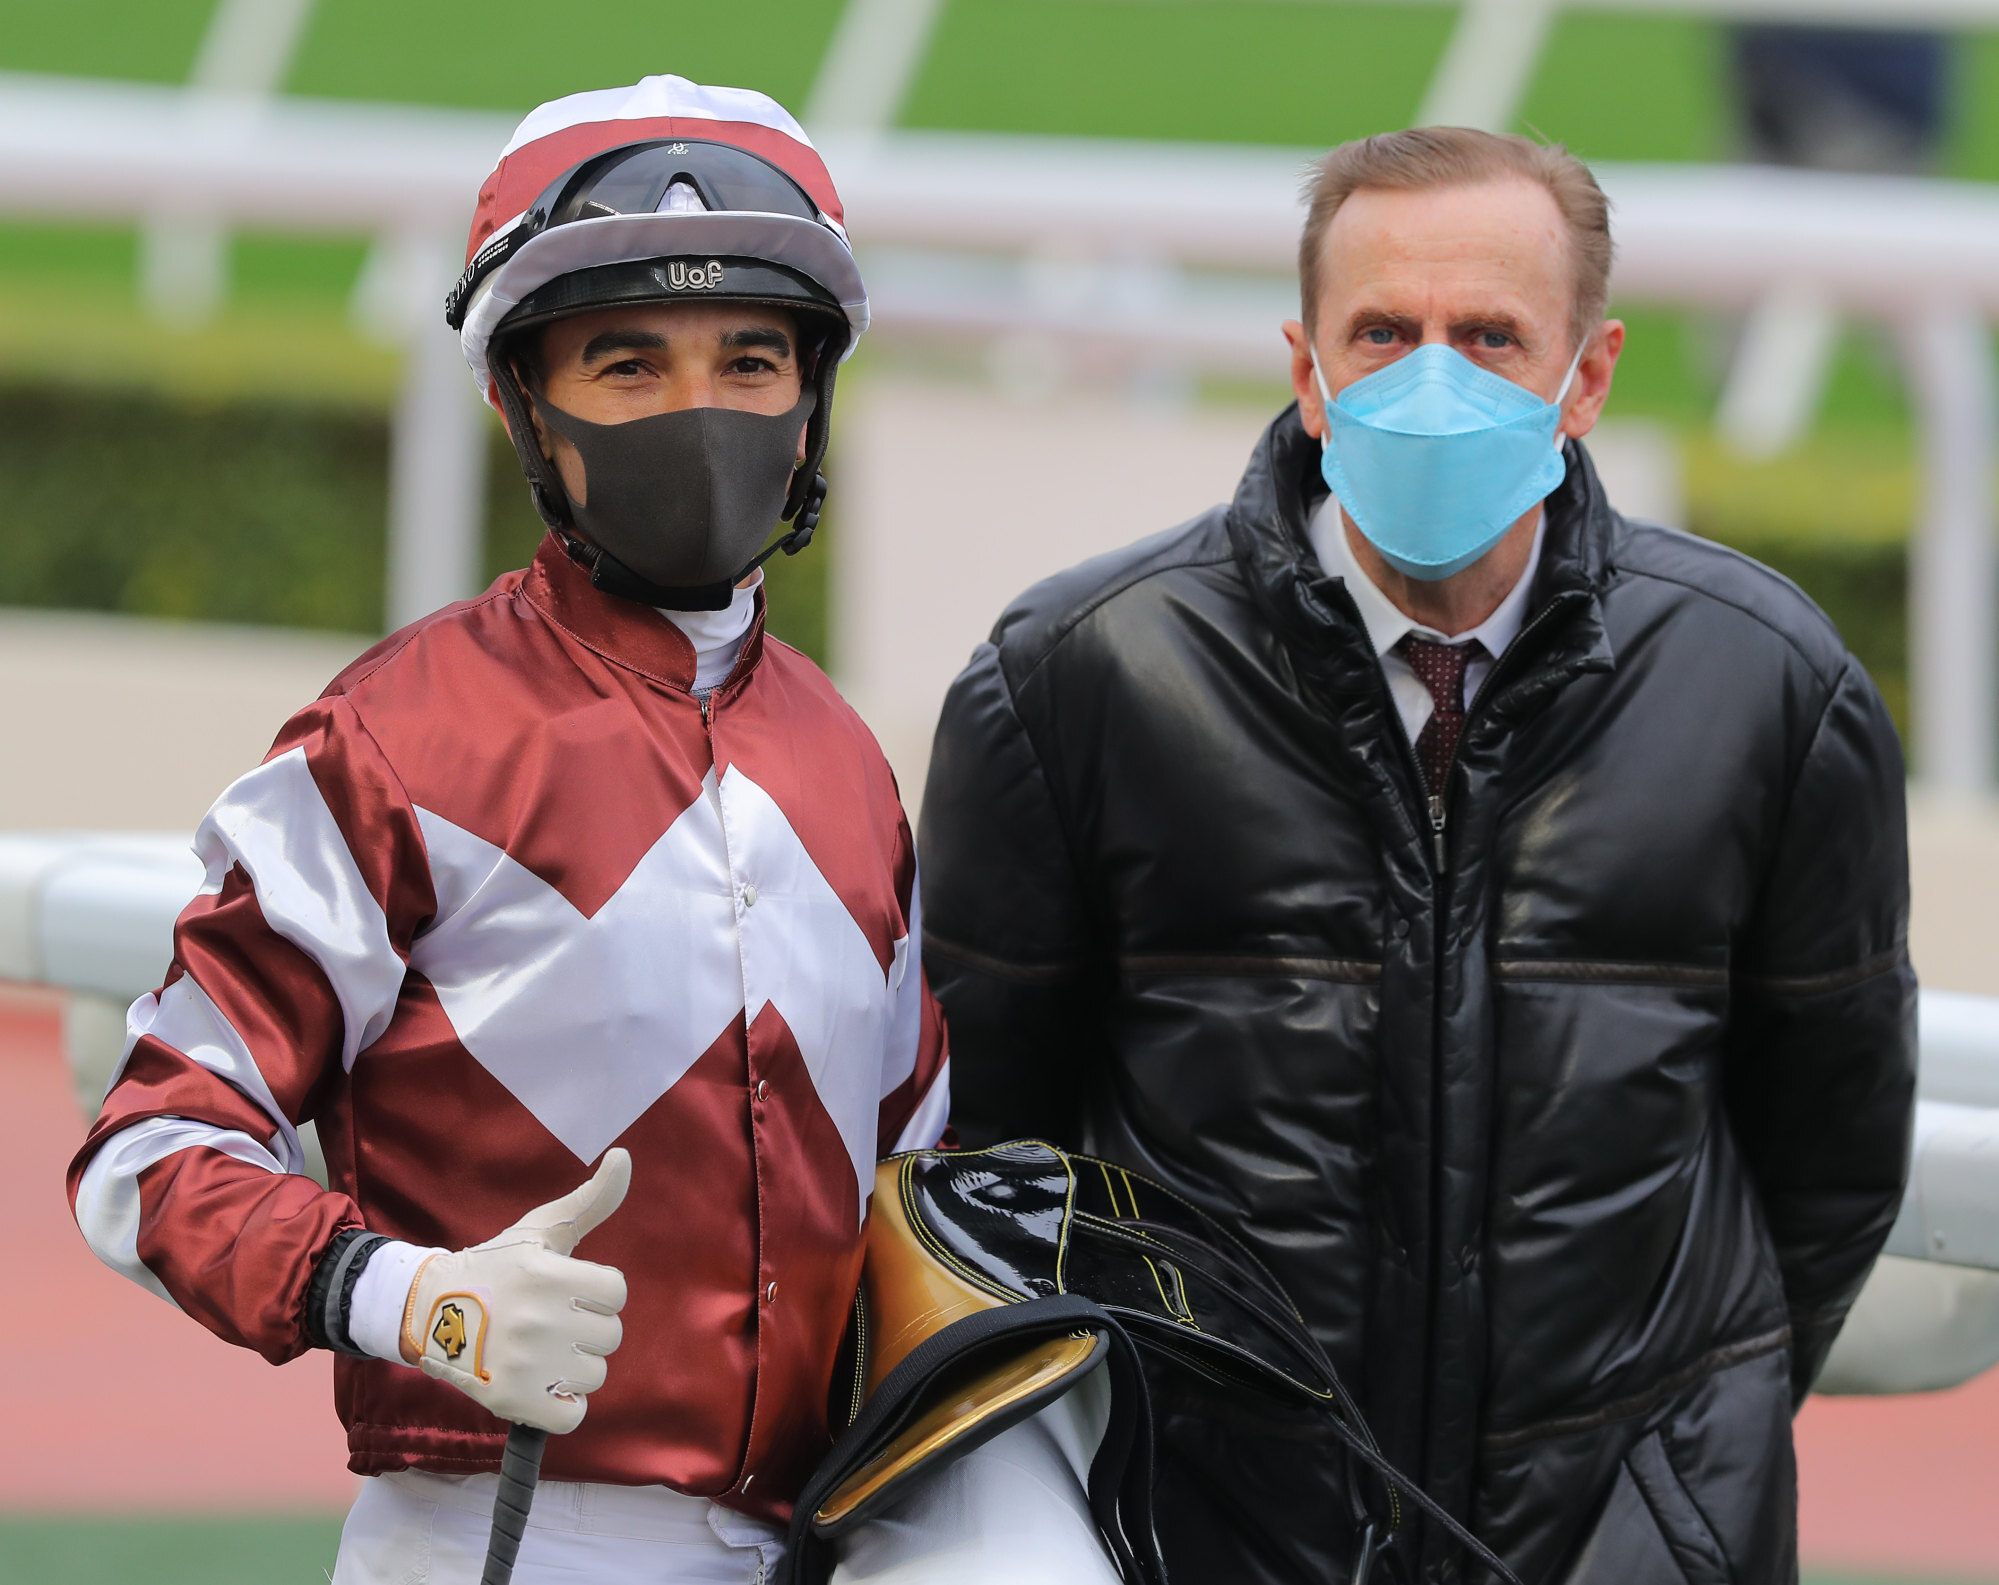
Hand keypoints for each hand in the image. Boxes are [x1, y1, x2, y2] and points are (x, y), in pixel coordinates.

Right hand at [400, 1148, 630, 1433]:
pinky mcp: (512, 1401)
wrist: (429, 1313)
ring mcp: (524, 1363)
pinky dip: (563, 1405)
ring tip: (543, 1350)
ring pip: (594, 1374)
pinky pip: (573, 1415)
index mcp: (547, 1274)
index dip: (596, 1291)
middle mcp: (538, 1318)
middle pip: (609, 1335)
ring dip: (574, 1366)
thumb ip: (591, 1199)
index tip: (568, 1289)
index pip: (616, 1291)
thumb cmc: (496, 1267)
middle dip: (585, 1328)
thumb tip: (624, 1155)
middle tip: (551, 1321)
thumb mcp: (541, 1229)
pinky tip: (543, 1384)